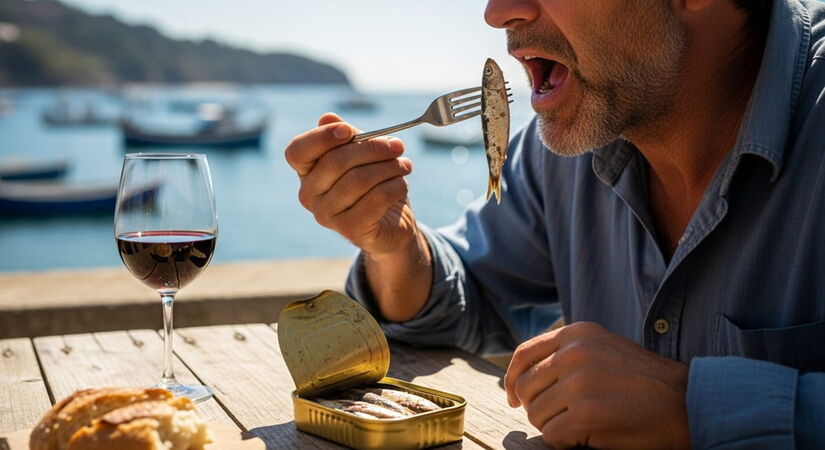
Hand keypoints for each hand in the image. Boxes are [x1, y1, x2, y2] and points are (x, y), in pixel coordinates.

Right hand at [285, 113, 416, 254]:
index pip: (297, 151)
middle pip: (335, 162)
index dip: (320, 137)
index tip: (348, 131)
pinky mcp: (350, 230)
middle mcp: (309, 195)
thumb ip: (347, 137)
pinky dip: (395, 186)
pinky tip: (402, 184)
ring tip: (404, 165)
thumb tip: (328, 118)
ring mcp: (327, 215)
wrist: (393, 224)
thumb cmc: (374, 183)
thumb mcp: (362, 154)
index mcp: (307, 172)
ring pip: (359, 180)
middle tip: (398, 146)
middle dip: (373, 148)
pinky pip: (376, 199)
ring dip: (389, 167)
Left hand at [504, 322, 689, 448]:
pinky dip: (565, 442)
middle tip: (561, 419)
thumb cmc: (645, 382)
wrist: (687, 403)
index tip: (513, 398)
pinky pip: (552, 436)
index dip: (511, 379)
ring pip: (536, 414)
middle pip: (526, 387)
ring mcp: (578, 383)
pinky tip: (589, 437)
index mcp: (576, 334)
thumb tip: (522, 375)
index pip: (524, 354)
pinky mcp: (586, 414)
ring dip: (554, 426)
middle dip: (537, 408)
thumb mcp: (604, 349)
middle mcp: (573, 353)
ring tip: (584, 425)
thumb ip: (567, 353)